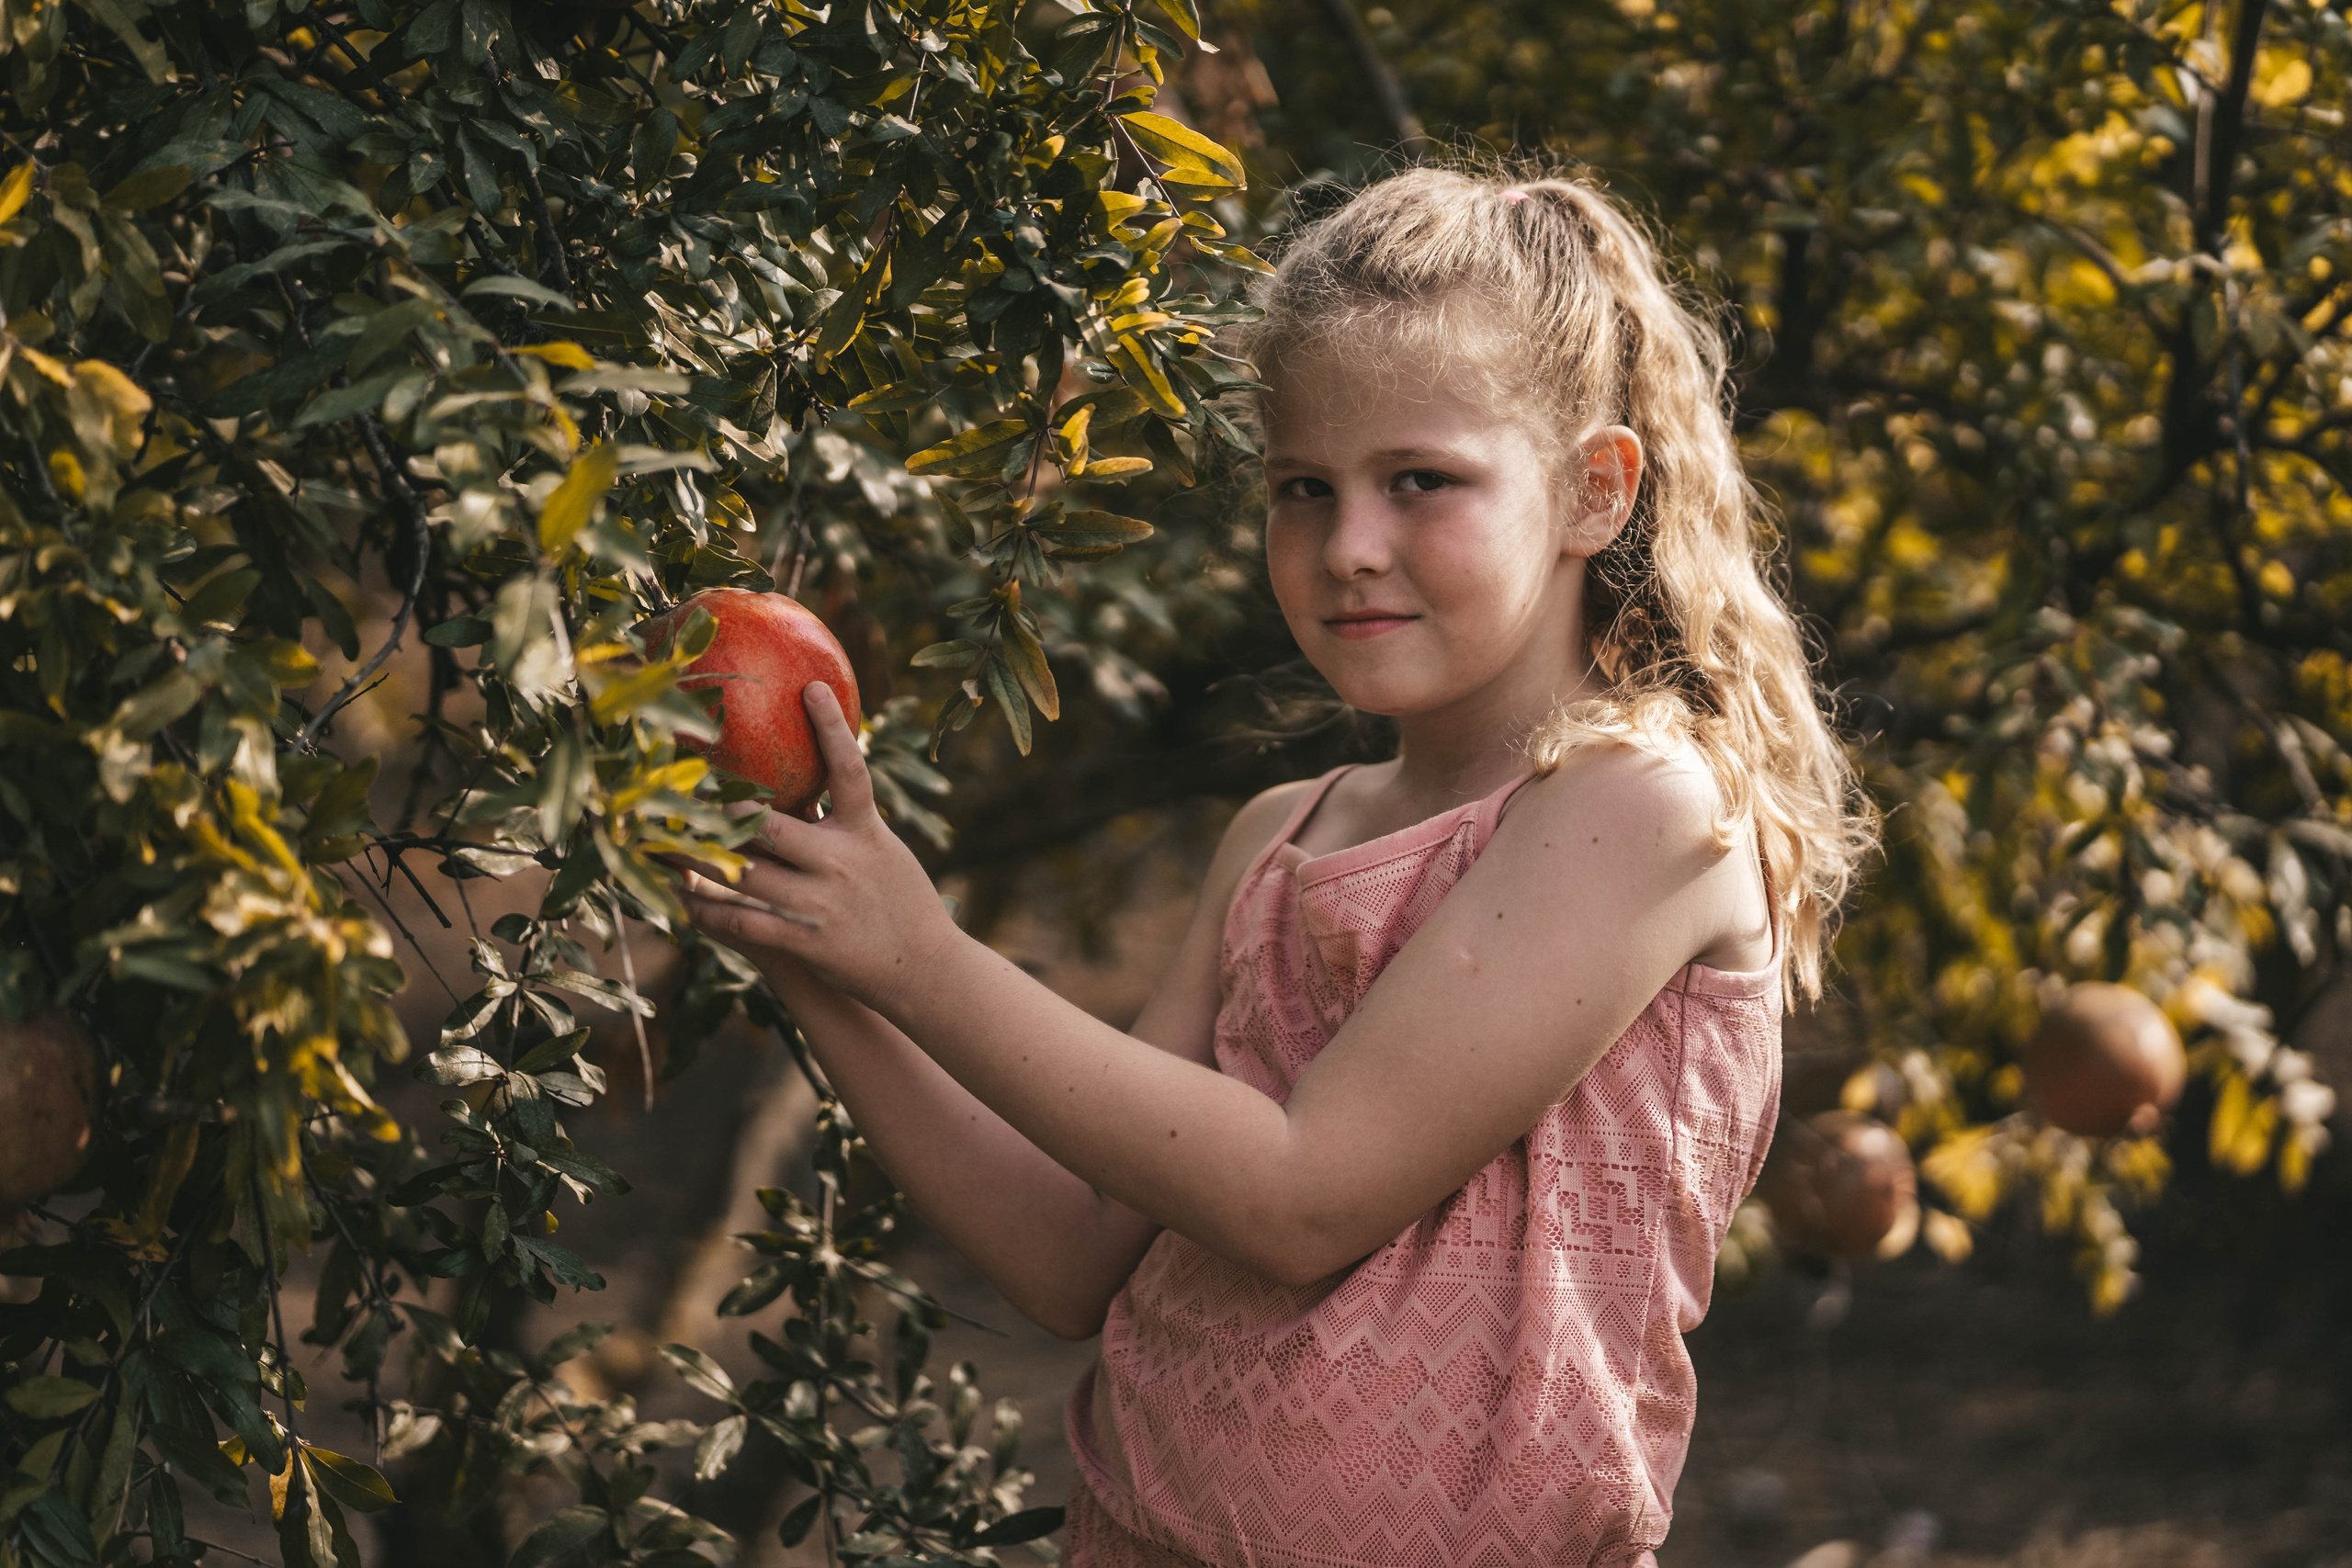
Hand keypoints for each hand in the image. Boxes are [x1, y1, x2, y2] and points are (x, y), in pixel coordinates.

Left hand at [674, 683, 962, 1012]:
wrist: (925, 969)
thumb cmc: (902, 903)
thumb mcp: (885, 852)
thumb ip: (850, 820)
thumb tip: (819, 778)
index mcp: (867, 832)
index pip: (850, 769)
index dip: (831, 728)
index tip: (811, 687)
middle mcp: (842, 861)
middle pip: (770, 824)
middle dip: (725, 807)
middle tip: (684, 781)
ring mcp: (820, 902)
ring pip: (744, 873)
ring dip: (698, 858)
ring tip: (660, 841)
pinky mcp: (806, 939)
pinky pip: (743, 921)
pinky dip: (709, 912)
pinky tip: (683, 903)